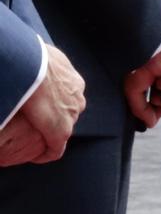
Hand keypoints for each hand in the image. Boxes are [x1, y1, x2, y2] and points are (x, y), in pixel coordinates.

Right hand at [0, 44, 85, 165]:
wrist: (32, 66)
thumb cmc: (32, 56)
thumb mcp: (42, 56)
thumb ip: (42, 62)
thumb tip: (30, 56)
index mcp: (73, 80)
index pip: (67, 95)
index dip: (55, 102)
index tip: (43, 106)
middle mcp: (77, 97)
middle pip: (68, 111)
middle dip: (55, 116)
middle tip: (37, 121)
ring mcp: (70, 114)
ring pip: (62, 127)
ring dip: (50, 133)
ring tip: (35, 139)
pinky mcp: (60, 131)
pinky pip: (56, 148)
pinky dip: (47, 153)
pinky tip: (37, 157)